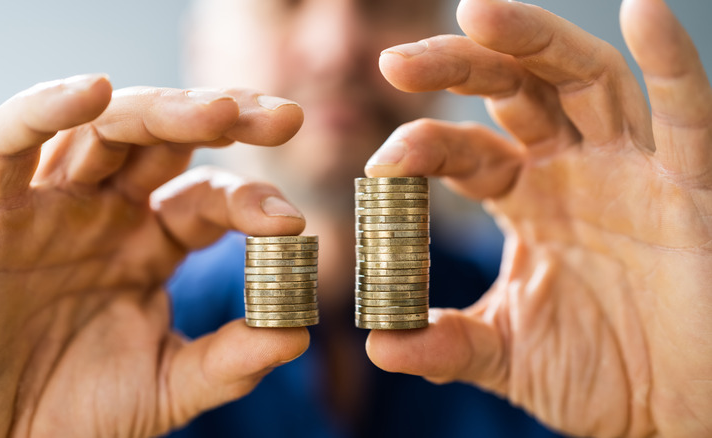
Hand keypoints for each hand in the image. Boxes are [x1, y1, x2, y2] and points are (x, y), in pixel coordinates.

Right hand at [0, 75, 309, 436]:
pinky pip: (6, 141)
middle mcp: (107, 212)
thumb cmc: (73, 411)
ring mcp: (52, 205)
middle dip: (226, 119)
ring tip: (217, 111)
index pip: (210, 196)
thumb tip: (297, 334)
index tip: (292, 224)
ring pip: (103, 127)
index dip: (252, 199)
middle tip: (286, 118)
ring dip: (160, 109)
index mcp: (152, 243)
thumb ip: (229, 362)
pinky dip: (43, 109)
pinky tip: (93, 91)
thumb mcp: (166, 387)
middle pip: (168, 139)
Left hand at [364, 0, 711, 435]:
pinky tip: (646, 12)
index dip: (422, 146)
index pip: (463, 150)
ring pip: (586, 80)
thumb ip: (445, 343)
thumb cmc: (596, 374)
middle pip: (515, 90)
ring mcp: (631, 171)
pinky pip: (687, 116)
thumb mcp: (506, 354)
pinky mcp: (690, 188)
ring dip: (534, 41)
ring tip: (476, 13)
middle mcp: (572, 170)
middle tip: (395, 61)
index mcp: (524, 198)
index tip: (381, 165)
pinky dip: (673, 62)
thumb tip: (378, 345)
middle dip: (458, 66)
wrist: (672, 412)